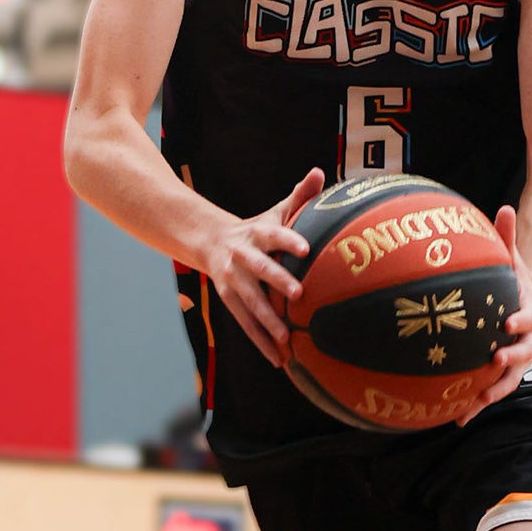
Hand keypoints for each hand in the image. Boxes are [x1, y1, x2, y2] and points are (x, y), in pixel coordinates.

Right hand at [201, 169, 324, 368]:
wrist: (211, 242)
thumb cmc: (257, 229)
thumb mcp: (275, 211)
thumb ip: (299, 195)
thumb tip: (320, 171)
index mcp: (257, 233)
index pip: (274, 234)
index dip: (287, 240)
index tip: (305, 249)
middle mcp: (243, 257)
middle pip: (261, 269)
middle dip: (277, 282)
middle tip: (298, 294)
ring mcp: (234, 280)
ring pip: (250, 302)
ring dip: (267, 321)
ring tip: (285, 338)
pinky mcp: (229, 299)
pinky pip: (245, 323)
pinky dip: (260, 341)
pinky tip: (277, 358)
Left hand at [457, 206, 531, 423]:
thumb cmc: (519, 279)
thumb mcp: (515, 258)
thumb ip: (508, 237)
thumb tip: (503, 206)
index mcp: (531, 312)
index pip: (528, 317)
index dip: (521, 320)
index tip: (508, 322)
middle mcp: (529, 339)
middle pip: (523, 353)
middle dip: (511, 360)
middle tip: (495, 361)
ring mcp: (518, 358)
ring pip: (509, 379)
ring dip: (493, 392)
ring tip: (474, 404)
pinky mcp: (505, 372)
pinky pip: (492, 389)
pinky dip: (477, 404)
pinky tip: (456, 418)